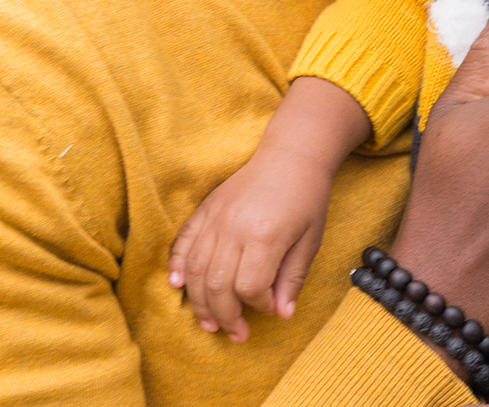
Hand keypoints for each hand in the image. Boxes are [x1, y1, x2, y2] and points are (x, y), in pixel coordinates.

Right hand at [168, 147, 331, 341]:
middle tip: (237, 334)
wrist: (290, 155)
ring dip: (200, 301)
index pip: (250, 287)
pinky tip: (177, 285)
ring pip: (197, 269)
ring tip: (209, 323)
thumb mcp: (310, 240)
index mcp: (265, 236)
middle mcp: (235, 227)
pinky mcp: (206, 208)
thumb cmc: (307, 198)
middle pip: (218, 284)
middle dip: (227, 316)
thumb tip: (282, 314)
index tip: (271, 307)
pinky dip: (178, 265)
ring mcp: (216, 217)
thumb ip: (293, 278)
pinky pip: (184, 241)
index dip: (259, 306)